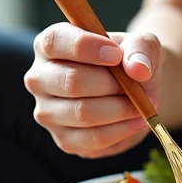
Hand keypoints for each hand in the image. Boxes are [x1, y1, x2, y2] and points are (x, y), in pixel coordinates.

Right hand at [23, 22, 162, 157]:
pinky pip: (93, 138)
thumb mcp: (141, 44)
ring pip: (83, 113)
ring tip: (140, 104)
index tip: (116, 54)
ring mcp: (48, 112)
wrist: (138, 91)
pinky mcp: (64, 140)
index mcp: (49, 46)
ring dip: (121, 108)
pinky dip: (122, 130)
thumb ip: (140, 49)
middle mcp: (40, 79)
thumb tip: (138, 69)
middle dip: (112, 83)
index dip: (87, 47)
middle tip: (135, 84)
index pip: (55, 42)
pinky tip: (137, 120)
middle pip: (71, 81)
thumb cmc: (130, 60)